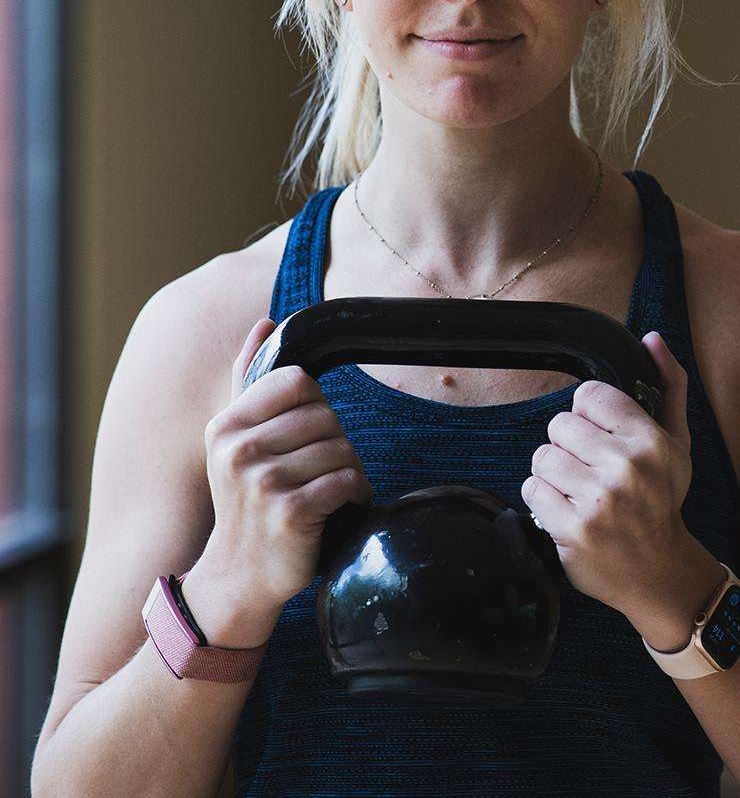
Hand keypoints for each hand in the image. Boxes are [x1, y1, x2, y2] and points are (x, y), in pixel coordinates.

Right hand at [190, 318, 372, 640]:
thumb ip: (248, 379)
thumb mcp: (236, 439)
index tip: (305, 438)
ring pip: (343, 448)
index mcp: (226, 423)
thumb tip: (265, 322)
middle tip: (318, 473)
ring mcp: (262, 481)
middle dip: (336, 444)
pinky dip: (354, 495)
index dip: (316, 407)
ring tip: (325, 494)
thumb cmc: (248, 501)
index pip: (299, 380)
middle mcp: (238, 448)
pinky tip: (336, 511)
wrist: (239, 575)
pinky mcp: (290, 511)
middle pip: (327, 415)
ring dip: (348, 472)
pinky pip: (348, 480)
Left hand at [522, 332, 711, 632]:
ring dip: (553, 473)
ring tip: (576, 488)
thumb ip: (668, 386)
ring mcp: (596, 501)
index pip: (590, 394)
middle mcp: (624, 468)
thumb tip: (653, 338)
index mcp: (650, 441)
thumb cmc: (663, 500)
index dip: (589, 413)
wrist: (657, 570)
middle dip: (570, 445)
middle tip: (589, 467)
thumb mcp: (677, 443)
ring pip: (541, 457)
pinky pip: (531, 491)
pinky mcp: (571, 530)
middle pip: (560, 425)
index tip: (600, 435)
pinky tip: (566, 508)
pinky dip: (543, 499)